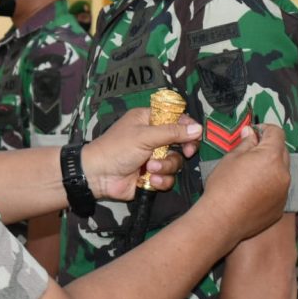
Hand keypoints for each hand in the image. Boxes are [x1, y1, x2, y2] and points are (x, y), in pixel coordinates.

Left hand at [83, 108, 201, 201]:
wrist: (99, 176)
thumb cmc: (117, 148)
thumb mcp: (144, 136)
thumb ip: (172, 132)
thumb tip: (198, 128)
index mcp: (148, 120)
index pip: (176, 119)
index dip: (188, 127)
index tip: (195, 136)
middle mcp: (153, 137)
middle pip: (181, 142)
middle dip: (182, 150)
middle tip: (185, 152)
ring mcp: (153, 157)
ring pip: (175, 162)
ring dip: (166, 166)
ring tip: (151, 167)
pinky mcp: (152, 175)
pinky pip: (168, 178)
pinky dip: (161, 179)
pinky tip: (151, 180)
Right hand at [199, 124, 289, 241]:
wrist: (222, 220)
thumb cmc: (222, 187)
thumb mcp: (230, 158)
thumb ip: (245, 143)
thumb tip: (250, 133)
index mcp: (271, 156)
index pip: (277, 133)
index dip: (265, 129)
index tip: (254, 132)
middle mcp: (283, 173)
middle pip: (282, 152)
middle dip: (269, 148)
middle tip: (250, 151)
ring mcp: (284, 192)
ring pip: (282, 171)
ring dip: (270, 167)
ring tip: (250, 173)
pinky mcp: (280, 207)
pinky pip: (279, 190)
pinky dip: (270, 186)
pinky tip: (252, 191)